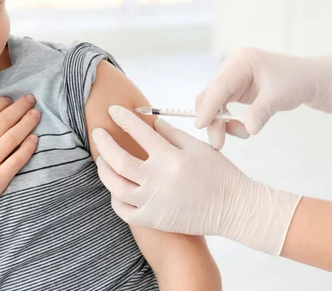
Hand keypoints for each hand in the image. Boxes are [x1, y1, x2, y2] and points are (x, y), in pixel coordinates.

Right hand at [0, 95, 40, 225]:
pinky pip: (16, 161)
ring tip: (36, 114)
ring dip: (26, 123)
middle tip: (31, 99)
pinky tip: (35, 138)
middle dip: (19, 108)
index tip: (10, 98)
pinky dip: (27, 148)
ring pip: (12, 138)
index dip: (0, 103)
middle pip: (2, 122)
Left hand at [93, 105, 300, 255]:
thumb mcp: (198, 147)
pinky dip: (115, 198)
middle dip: (103, 143)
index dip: (123, 118)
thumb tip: (150, 122)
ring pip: (115, 186)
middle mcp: (158, 180)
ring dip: (103, 170)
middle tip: (97, 133)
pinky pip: (124, 210)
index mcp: (170, 158)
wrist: (234, 209)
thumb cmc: (220, 175)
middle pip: (118, 159)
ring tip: (101, 160)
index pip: (139, 132)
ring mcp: (154, 203)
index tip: (113, 110)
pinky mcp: (154, 220)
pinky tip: (114, 187)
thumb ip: (171, 134)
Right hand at [195, 47, 331, 148]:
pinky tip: (241, 128)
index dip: (209, 106)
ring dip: (221, 122)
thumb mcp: (280, 97)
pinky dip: (227, 120)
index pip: (219, 86)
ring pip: (213, 103)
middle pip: (211, 95)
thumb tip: (248, 129)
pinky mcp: (233, 88)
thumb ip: (261, 112)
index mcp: (241, 61)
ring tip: (243, 133)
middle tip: (218, 143)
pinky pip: (221, 106)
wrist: (308, 79)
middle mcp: (231, 66)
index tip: (201, 125)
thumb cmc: (296, 81)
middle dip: (213, 119)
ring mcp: (231, 77)